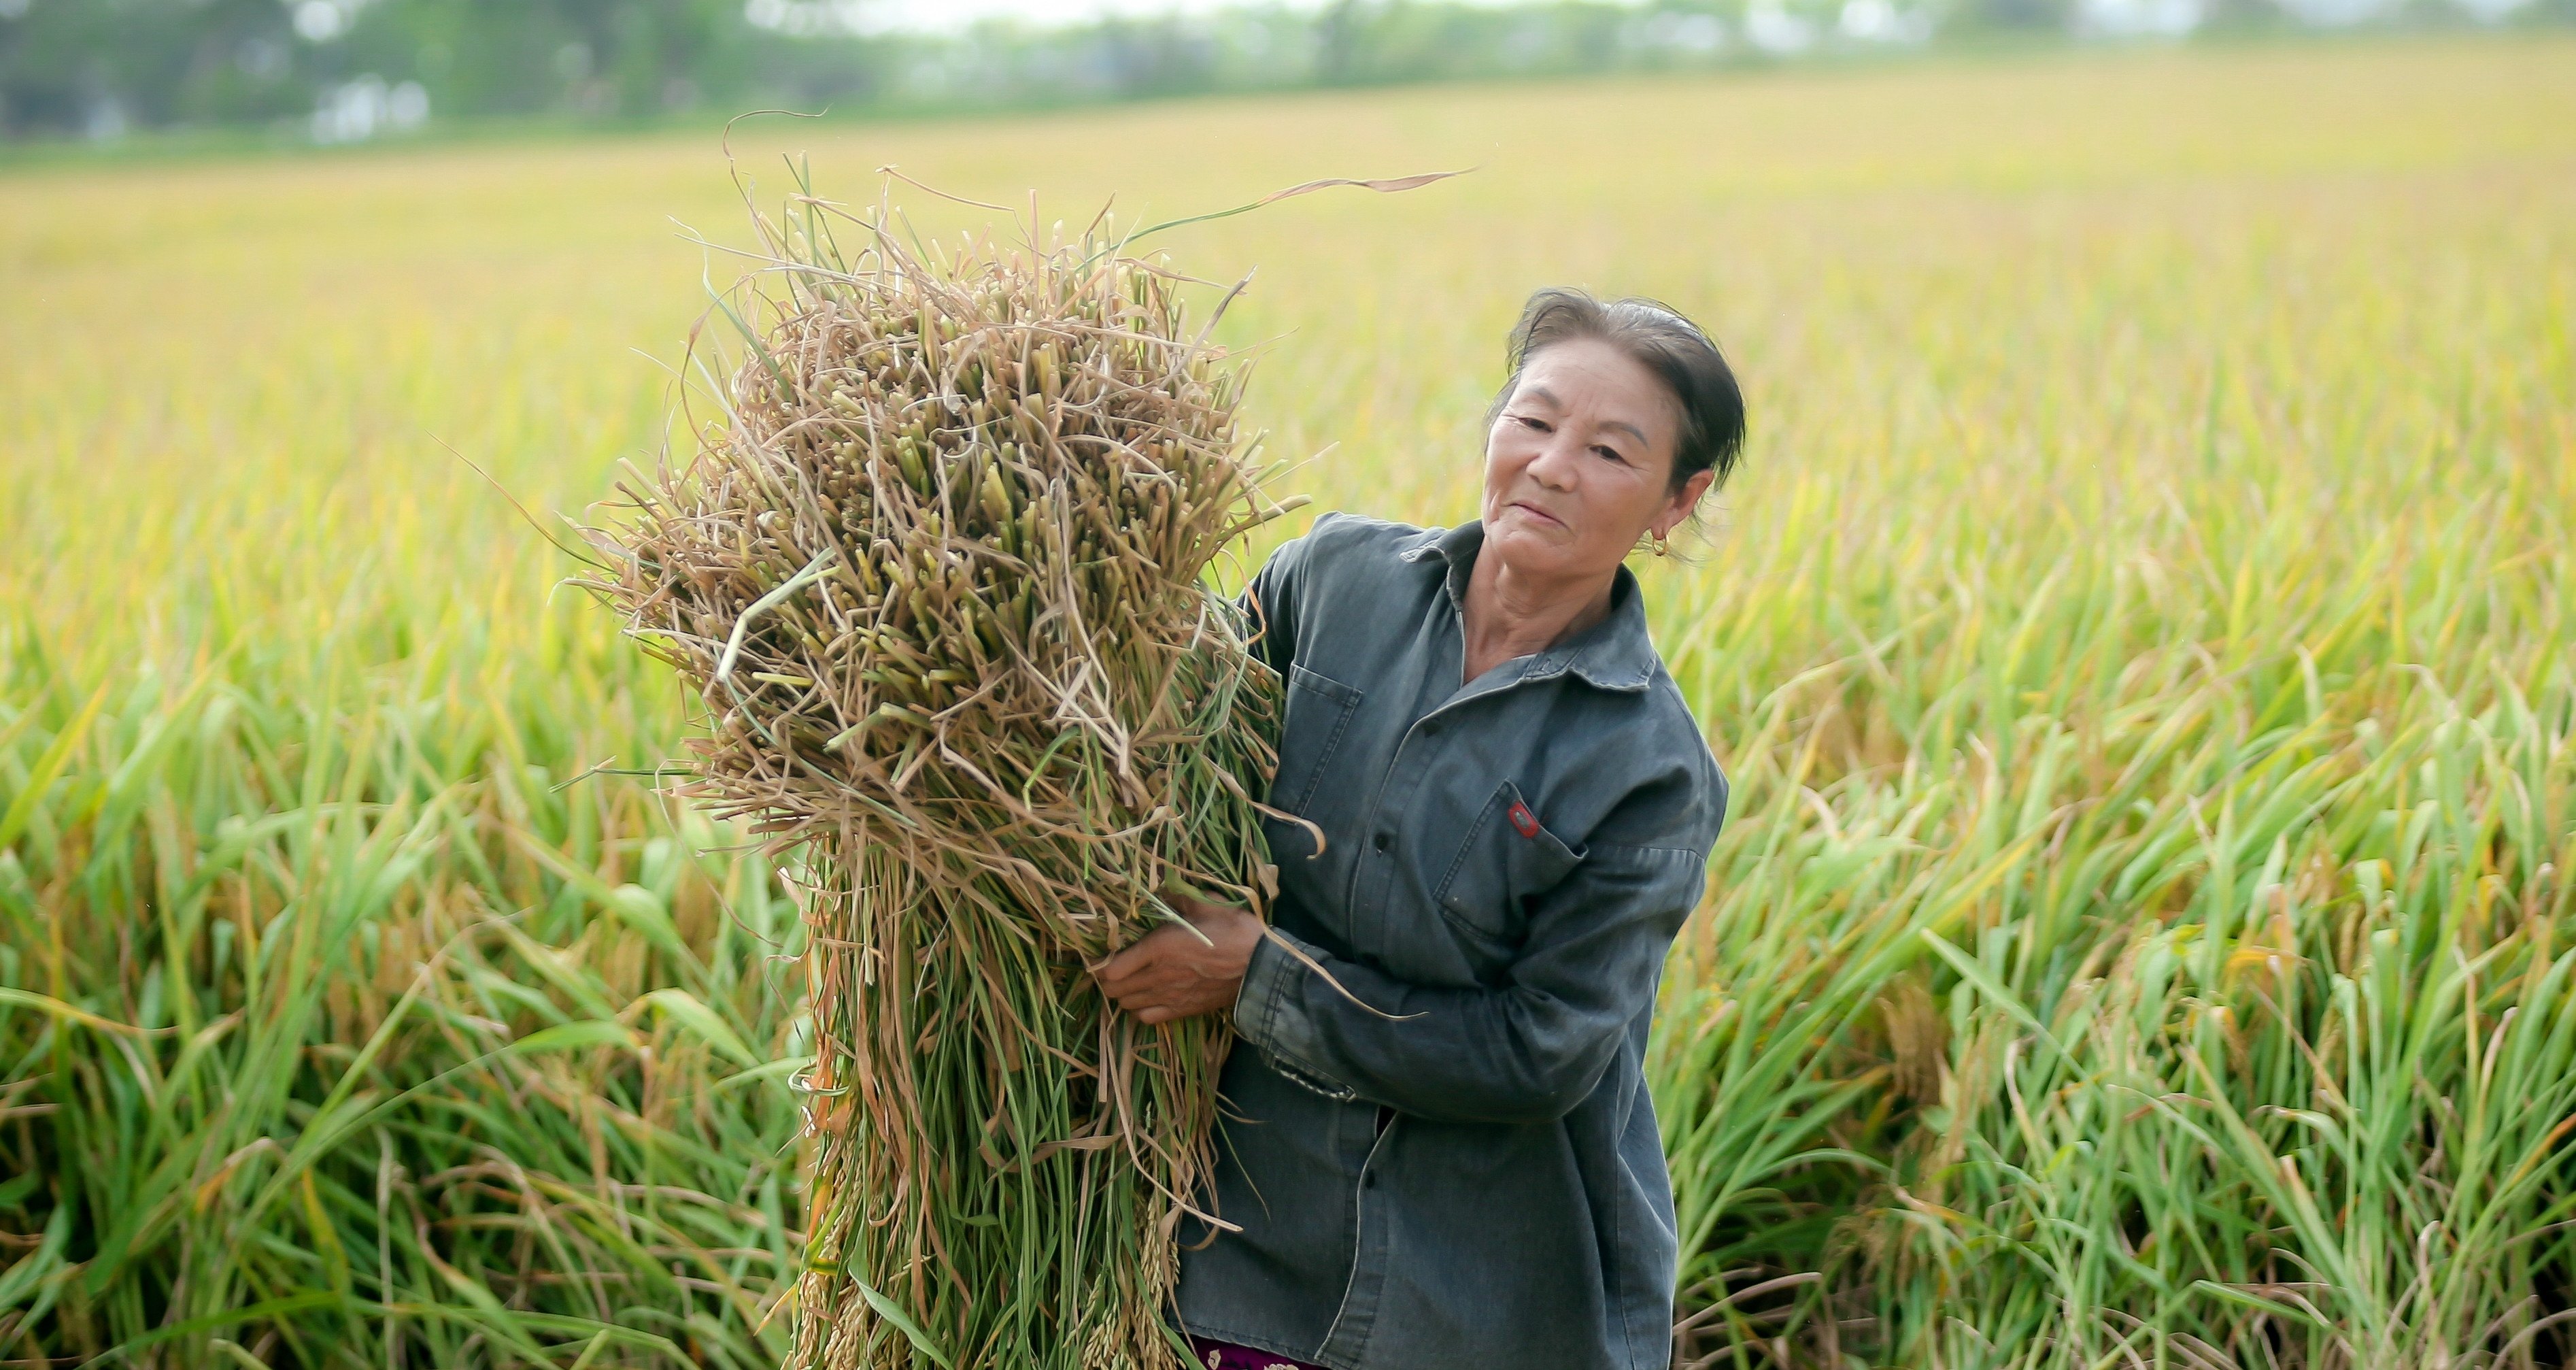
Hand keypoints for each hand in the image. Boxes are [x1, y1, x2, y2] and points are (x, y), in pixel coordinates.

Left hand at [1093, 892, 1262, 1025]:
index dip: (1102, 963)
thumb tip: (1162, 890)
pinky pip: (1147, 1019)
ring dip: (1124, 995)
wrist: (1262, 968)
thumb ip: (1179, 897)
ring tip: (1131, 982)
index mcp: (1159, 947)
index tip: (1106, 954)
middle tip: (1115, 967)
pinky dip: (1141, 1011)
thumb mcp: (1208, 904)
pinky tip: (1148, 998)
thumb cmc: (1235, 932)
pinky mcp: (1182, 1011)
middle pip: (1113, 990)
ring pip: (1127, 1005)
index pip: (1111, 968)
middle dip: (1108, 980)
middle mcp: (1158, 976)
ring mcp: (1169, 997)